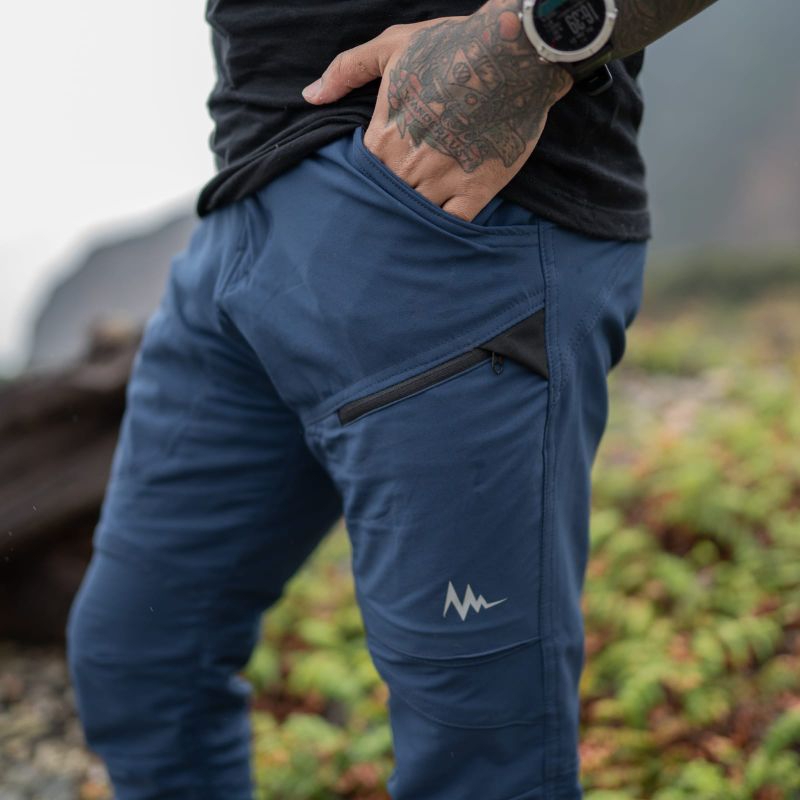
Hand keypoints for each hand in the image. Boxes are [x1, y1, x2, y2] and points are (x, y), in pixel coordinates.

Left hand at [302, 0, 572, 222]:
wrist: (513, 52)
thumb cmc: (451, 45)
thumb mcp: (391, 46)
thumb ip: (346, 70)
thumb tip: (310, 96)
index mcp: (386, 135)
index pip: (362, 175)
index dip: (364, 182)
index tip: (370, 183)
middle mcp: (409, 164)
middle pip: (386, 200)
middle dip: (384, 207)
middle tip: (384, 216)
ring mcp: (443, 179)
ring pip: (415, 216)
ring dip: (410, 222)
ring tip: (406, 230)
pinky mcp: (476, 189)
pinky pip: (452, 224)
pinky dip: (442, 231)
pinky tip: (437, 234)